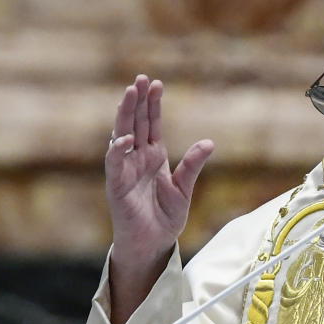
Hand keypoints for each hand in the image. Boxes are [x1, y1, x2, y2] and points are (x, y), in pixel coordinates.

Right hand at [105, 74, 213, 323]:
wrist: (153, 244)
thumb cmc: (165, 218)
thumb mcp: (185, 188)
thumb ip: (193, 165)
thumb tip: (209, 142)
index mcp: (153, 157)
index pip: (151, 124)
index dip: (152, 104)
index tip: (156, 83)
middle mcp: (136, 159)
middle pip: (135, 123)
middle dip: (137, 101)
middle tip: (141, 79)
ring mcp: (125, 171)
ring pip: (121, 135)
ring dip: (124, 115)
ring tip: (129, 93)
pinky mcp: (116, 186)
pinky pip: (114, 163)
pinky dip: (119, 149)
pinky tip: (127, 137)